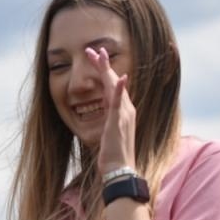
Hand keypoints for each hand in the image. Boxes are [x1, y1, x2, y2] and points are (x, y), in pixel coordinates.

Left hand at [86, 46, 135, 176]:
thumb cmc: (114, 156)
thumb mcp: (109, 134)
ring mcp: (123, 115)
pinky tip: (119, 77)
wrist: (120, 170)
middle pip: (113, 81)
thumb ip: (109, 122)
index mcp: (122, 111)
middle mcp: (126, 109)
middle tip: (93, 49)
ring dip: (107, 70)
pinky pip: (118, 103)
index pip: (112, 87)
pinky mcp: (118, 122)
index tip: (95, 59)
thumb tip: (107, 117)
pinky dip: (119, 90)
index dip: (104, 72)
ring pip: (114, 87)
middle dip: (102, 65)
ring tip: (100, 54)